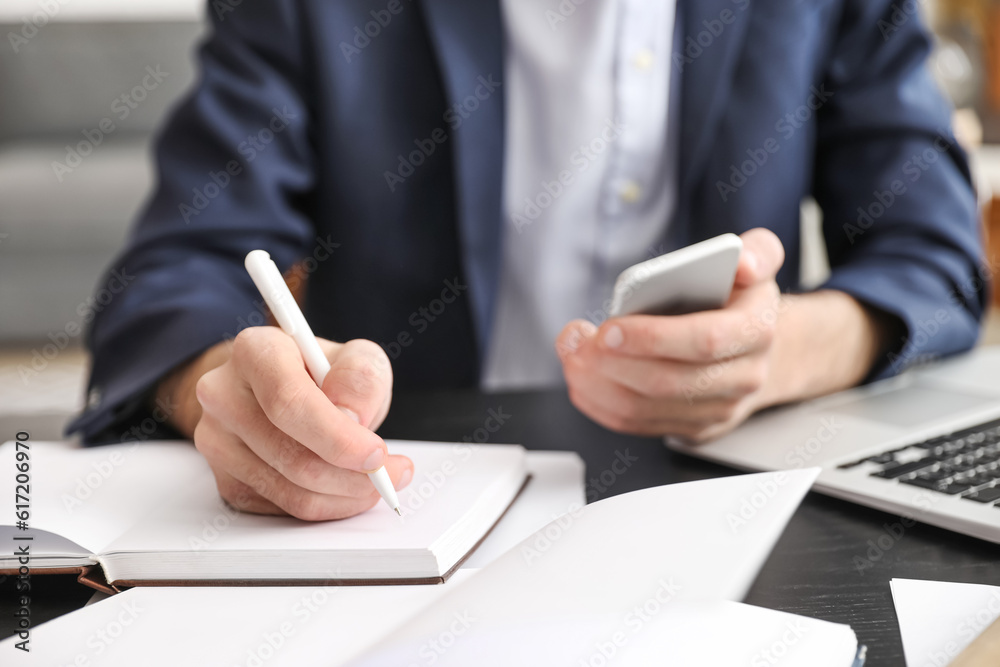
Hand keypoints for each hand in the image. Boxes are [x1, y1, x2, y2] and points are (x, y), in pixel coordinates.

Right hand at [164, 327, 412, 519]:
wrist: (278, 389)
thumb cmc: (318, 371)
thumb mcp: (355, 357)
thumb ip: (361, 377)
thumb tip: (353, 420)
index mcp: (255, 352)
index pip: (289, 402)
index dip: (337, 437)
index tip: (377, 454)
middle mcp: (225, 395)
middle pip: (292, 455)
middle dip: (355, 475)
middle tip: (392, 473)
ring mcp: (218, 442)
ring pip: (291, 491)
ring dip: (347, 495)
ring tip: (378, 480)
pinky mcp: (226, 480)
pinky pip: (285, 509)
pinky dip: (328, 506)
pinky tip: (347, 487)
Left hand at [556, 228, 785, 440]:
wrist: (759, 350)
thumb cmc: (743, 301)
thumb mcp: (760, 263)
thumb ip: (758, 251)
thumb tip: (742, 262)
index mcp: (757, 330)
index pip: (705, 340)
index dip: (653, 338)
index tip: (610, 329)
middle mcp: (743, 377)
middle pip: (668, 382)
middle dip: (611, 363)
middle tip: (576, 342)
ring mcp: (718, 409)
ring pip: (646, 409)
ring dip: (597, 384)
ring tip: (571, 355)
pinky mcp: (692, 427)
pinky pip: (638, 424)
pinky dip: (600, 403)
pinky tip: (581, 379)